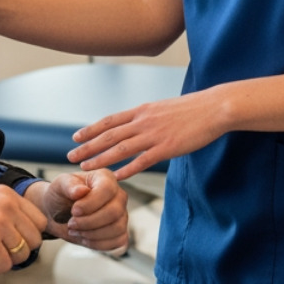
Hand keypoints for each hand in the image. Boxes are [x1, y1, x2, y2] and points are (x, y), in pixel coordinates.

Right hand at [0, 187, 46, 275]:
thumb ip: (7, 215)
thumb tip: (29, 240)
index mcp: (6, 194)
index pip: (39, 221)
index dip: (26, 237)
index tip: (10, 244)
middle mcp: (6, 204)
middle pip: (34, 240)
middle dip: (17, 252)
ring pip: (22, 255)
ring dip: (4, 261)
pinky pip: (4, 266)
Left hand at [28, 171, 128, 252]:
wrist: (58, 212)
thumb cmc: (60, 195)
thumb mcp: (59, 185)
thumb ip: (69, 185)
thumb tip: (82, 191)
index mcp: (105, 178)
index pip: (107, 190)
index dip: (91, 203)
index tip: (74, 211)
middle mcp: (118, 195)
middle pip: (114, 212)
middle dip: (89, 222)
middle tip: (71, 223)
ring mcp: (121, 214)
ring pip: (117, 228)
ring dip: (92, 234)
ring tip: (75, 230)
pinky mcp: (120, 232)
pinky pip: (117, 241)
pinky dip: (98, 243)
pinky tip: (83, 238)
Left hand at [68, 91, 223, 180]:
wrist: (214, 107)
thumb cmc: (192, 109)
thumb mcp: (163, 108)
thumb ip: (147, 117)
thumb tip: (136, 123)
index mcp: (142, 111)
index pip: (109, 121)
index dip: (91, 129)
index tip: (75, 137)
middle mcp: (143, 121)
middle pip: (109, 135)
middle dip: (87, 146)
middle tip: (70, 156)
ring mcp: (154, 135)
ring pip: (120, 148)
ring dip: (100, 158)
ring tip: (85, 167)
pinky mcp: (167, 148)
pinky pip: (142, 160)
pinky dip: (127, 168)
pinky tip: (116, 176)